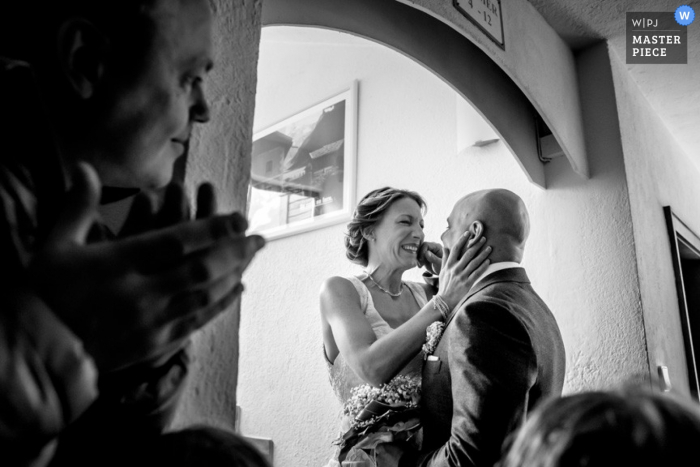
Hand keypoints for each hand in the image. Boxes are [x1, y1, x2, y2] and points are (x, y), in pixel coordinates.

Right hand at [29, 163, 264, 370]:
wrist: (35, 356)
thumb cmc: (43, 296)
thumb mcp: (54, 247)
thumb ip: (77, 206)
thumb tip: (84, 166)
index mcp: (116, 264)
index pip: (175, 241)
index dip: (212, 228)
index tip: (238, 217)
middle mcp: (140, 292)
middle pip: (200, 268)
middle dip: (235, 250)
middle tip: (261, 236)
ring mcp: (151, 321)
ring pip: (204, 294)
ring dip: (235, 272)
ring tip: (254, 255)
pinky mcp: (155, 343)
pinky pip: (196, 321)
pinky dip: (220, 304)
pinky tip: (237, 290)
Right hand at [418, 241, 442, 274]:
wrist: (442, 272)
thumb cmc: (443, 267)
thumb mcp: (439, 263)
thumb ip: (434, 258)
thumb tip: (426, 252)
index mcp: (436, 247)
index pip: (426, 245)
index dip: (422, 251)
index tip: (421, 259)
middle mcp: (431, 248)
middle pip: (421, 247)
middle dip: (419, 255)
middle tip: (419, 263)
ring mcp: (427, 252)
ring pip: (418, 252)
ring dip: (417, 258)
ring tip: (420, 265)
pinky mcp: (424, 257)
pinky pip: (418, 256)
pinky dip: (417, 261)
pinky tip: (420, 266)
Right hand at [437, 232, 490, 309]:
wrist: (445, 300)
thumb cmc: (444, 285)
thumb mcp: (442, 271)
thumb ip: (445, 259)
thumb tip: (446, 247)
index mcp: (449, 264)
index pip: (456, 248)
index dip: (463, 240)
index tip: (469, 233)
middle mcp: (455, 268)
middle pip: (468, 253)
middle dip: (476, 245)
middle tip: (483, 238)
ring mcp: (462, 276)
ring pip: (474, 262)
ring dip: (483, 254)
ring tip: (489, 248)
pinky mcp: (467, 283)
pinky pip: (477, 273)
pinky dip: (483, 266)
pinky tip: (488, 261)